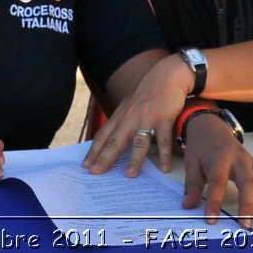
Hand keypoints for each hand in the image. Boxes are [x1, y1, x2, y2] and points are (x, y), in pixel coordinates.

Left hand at [84, 53, 190, 175]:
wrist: (166, 76)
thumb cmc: (147, 93)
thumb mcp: (129, 105)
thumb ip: (121, 121)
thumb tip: (111, 138)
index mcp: (121, 116)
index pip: (103, 135)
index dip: (94, 151)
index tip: (86, 165)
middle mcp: (131, 117)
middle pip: (115, 141)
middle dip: (105, 157)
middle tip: (96, 173)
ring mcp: (147, 118)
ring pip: (139, 142)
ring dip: (134, 159)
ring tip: (130, 175)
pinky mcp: (164, 118)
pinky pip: (164, 140)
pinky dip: (165, 155)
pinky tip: (164, 168)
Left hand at [180, 115, 252, 228]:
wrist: (212, 127)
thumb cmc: (202, 147)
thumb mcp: (192, 162)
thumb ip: (192, 184)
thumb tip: (188, 205)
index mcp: (220, 157)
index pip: (218, 181)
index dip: (214, 201)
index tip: (211, 219)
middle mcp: (238, 159)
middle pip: (246, 181)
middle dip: (247, 204)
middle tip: (246, 225)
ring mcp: (250, 163)